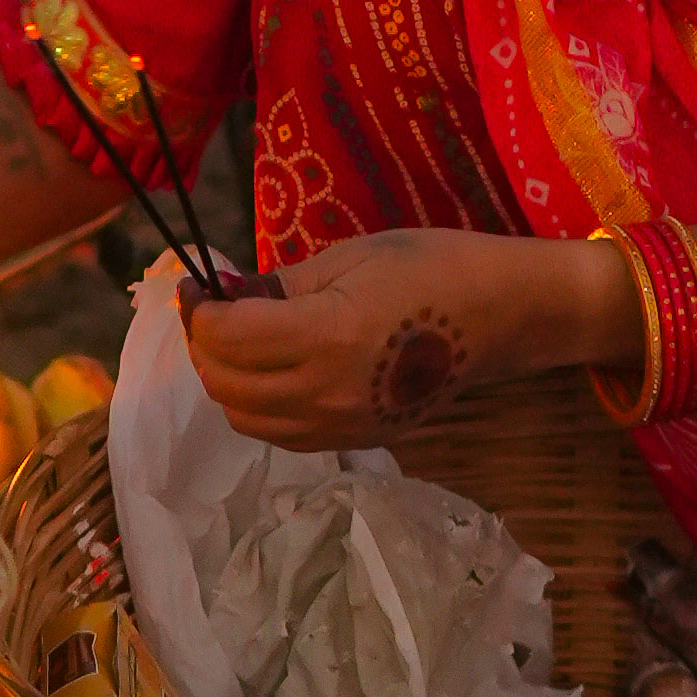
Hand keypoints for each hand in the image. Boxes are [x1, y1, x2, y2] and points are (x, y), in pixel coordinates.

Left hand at [181, 226, 604, 451]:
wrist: (501, 314)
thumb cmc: (431, 266)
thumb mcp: (349, 256)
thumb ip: (278, 285)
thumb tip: (223, 297)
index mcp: (323, 337)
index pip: (223, 338)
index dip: (197, 310)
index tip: (196, 284)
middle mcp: (323, 394)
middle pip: (224, 384)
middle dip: (204, 345)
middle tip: (213, 308)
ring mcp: (339, 426)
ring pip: (244, 418)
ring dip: (227, 379)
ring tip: (240, 338)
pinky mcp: (354, 440)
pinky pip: (280, 433)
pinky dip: (258, 404)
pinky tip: (274, 368)